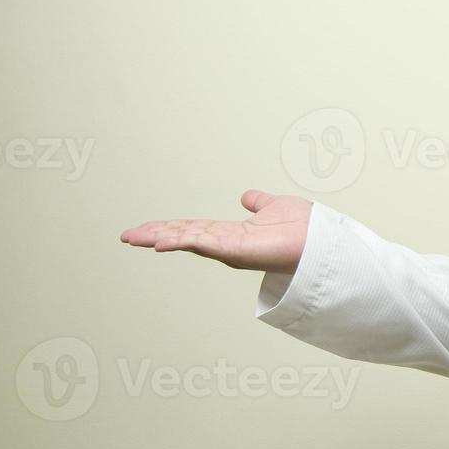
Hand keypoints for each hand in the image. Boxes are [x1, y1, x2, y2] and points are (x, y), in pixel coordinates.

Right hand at [119, 189, 310, 273]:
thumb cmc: (304, 228)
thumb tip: (248, 197)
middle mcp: (226, 244)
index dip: (169, 228)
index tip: (145, 228)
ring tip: (134, 238)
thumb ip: (259, 203)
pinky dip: (183, 242)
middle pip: (183, 237)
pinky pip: (205, 245)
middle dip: (154, 235)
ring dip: (160, 238)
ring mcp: (229, 249)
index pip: (192, 229)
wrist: (322, 241)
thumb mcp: (274, 207)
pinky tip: (162, 242)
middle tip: (126, 236)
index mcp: (231, 234)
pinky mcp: (236, 251)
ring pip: (188, 241)